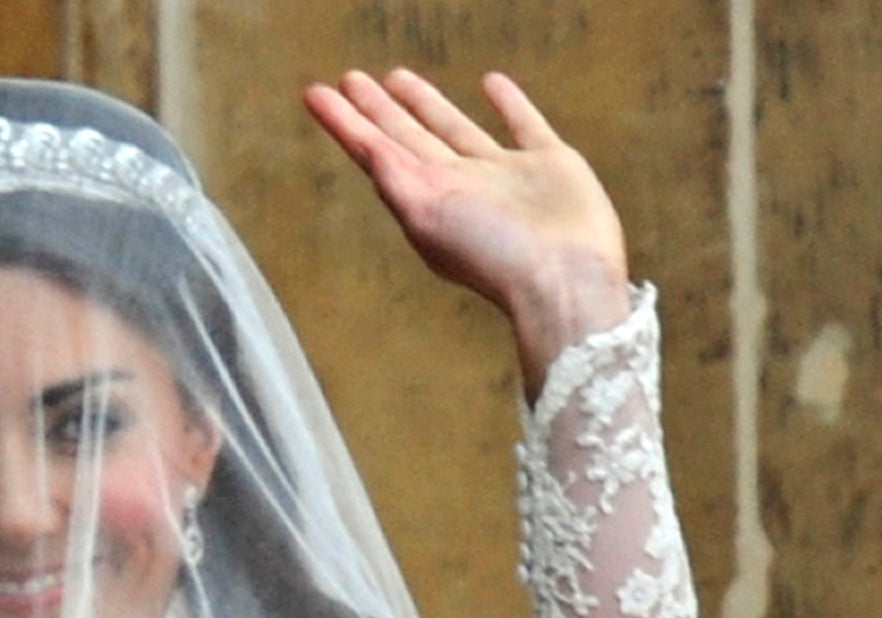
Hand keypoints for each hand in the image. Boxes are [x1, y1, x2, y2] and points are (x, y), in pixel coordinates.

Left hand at [304, 68, 631, 399]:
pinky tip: (492, 83)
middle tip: (352, 79)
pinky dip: (509, 104)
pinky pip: (524, 124)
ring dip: (427, 103)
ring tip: (398, 76)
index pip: (376, 152)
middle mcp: (460, 186)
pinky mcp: (549, 164)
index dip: (346, 124)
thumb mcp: (427, 217)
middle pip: (409, 137)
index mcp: (426, 199)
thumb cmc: (493, 256)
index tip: (317, 94)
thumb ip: (394, 178)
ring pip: (456, 128)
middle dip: (379, 110)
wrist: (564, 278)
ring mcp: (505, 175)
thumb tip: (365, 147)